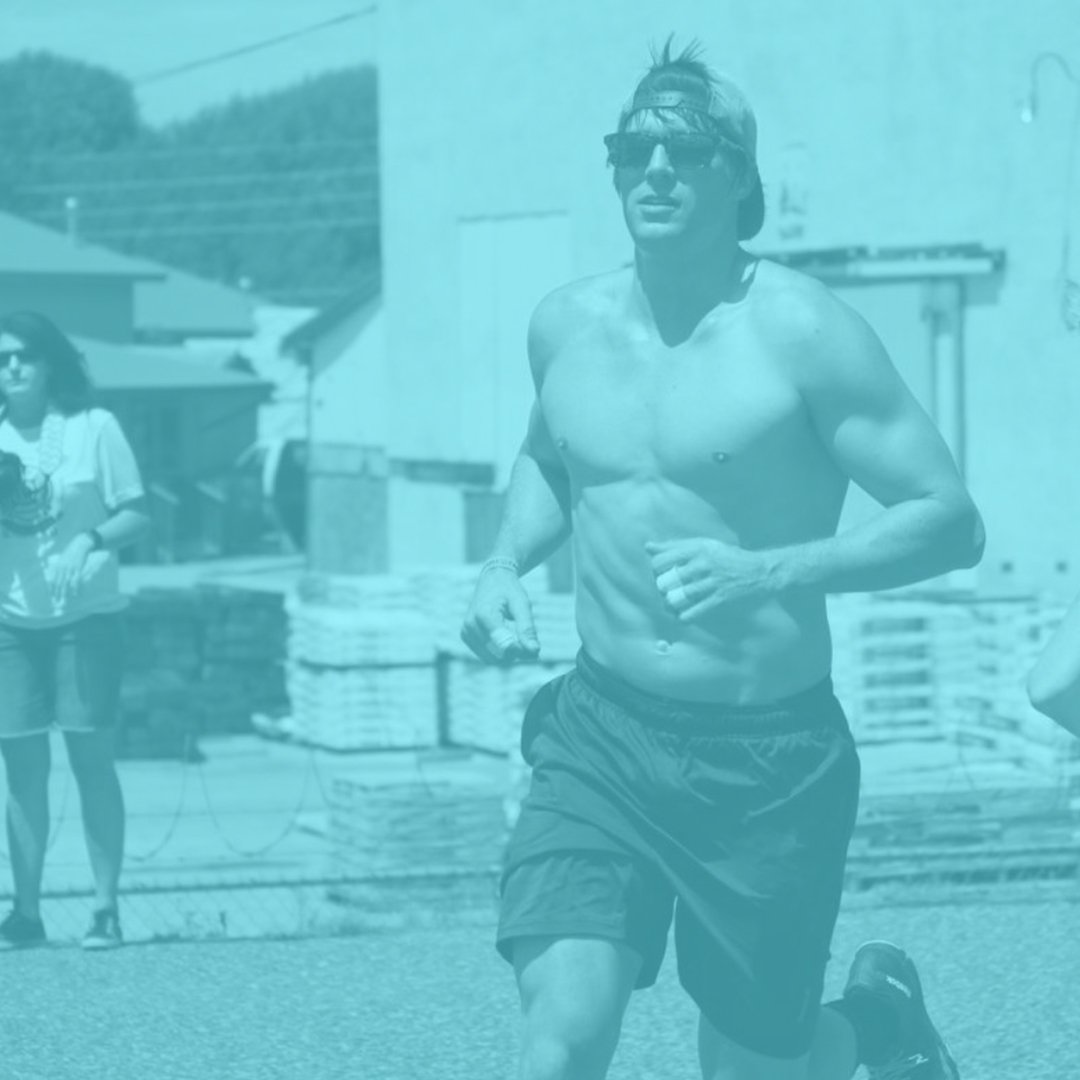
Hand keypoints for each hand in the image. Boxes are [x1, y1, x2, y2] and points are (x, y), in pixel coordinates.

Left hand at [50, 533, 94, 600]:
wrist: (80, 545)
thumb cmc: (71, 551)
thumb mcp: (62, 558)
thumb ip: (58, 566)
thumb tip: (54, 573)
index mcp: (57, 565)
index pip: (52, 579)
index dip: (51, 588)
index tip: (50, 595)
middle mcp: (62, 568)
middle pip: (58, 583)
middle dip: (56, 592)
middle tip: (56, 600)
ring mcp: (70, 569)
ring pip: (66, 583)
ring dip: (64, 592)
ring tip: (64, 599)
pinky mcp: (78, 569)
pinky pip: (76, 580)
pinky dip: (75, 588)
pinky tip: (75, 593)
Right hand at [460, 569, 541, 664]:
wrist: (492, 579)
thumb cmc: (509, 590)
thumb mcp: (522, 604)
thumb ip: (527, 628)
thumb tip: (534, 651)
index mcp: (484, 614)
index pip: (503, 644)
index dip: (521, 650)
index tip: (534, 649)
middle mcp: (470, 625)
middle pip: (498, 654)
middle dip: (516, 654)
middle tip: (528, 643)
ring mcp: (466, 632)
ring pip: (492, 659)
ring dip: (508, 656)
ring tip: (518, 639)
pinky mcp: (466, 637)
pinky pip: (486, 656)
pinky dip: (500, 654)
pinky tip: (507, 640)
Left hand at [646, 537, 780, 621]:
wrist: (762, 570)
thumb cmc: (727, 556)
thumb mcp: (704, 545)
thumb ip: (675, 546)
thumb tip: (647, 546)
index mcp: (698, 547)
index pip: (663, 559)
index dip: (655, 570)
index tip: (659, 575)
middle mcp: (705, 562)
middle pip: (670, 579)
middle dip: (663, 589)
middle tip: (665, 592)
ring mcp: (714, 580)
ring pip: (682, 595)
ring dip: (672, 604)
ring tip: (670, 605)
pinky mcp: (722, 596)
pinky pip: (697, 609)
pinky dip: (686, 616)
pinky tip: (682, 618)